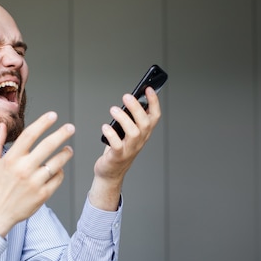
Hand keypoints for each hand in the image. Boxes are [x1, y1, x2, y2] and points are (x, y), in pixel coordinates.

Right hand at [0, 112, 74, 236]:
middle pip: (47, 146)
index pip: (30, 135)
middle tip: (70, 127)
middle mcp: (24, 169)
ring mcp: (35, 183)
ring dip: (66, 154)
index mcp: (11, 159)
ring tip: (69, 149)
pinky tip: (59, 168)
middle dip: (61, 134)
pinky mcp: (43, 195)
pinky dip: (60, 172)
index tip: (53, 115)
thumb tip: (2, 125)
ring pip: (57, 163)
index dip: (42, 123)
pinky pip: (57, 179)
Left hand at [91, 87, 160, 209]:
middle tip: (126, 96)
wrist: (110, 172)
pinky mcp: (118, 157)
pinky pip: (117, 145)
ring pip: (133, 132)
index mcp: (144, 133)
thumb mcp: (126, 132)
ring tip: (113, 109)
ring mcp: (130, 150)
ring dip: (124, 119)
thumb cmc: (118, 149)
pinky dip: (111, 134)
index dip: (154, 102)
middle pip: (145, 123)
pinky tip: (105, 126)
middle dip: (136, 108)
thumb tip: (128, 99)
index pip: (155, 116)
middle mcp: (140, 141)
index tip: (148, 88)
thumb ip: (129, 118)